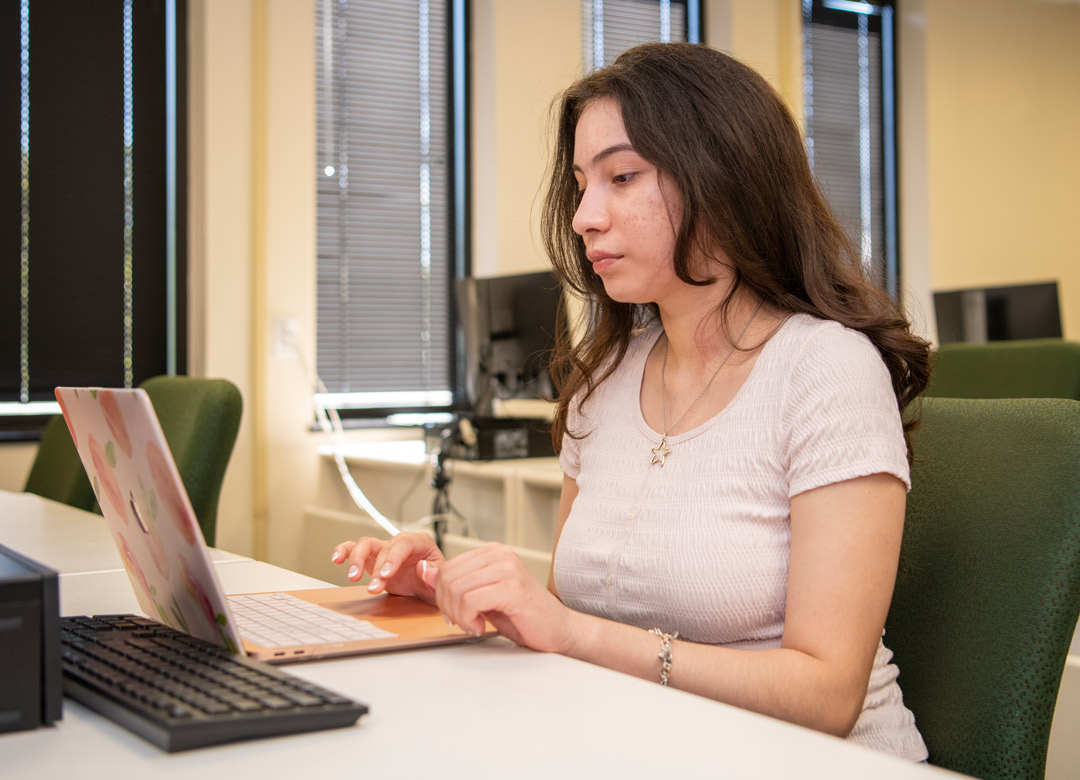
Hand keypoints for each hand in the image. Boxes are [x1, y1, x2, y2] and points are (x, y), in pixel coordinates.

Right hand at [331, 532, 444, 604]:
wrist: (429, 591)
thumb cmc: (436, 583)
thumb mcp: (441, 582)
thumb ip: (435, 573)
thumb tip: (422, 567)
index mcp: (421, 543)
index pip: (404, 544)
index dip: (393, 558)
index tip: (386, 574)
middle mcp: (401, 542)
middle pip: (384, 547)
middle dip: (377, 569)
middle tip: (374, 588)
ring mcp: (385, 549)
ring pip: (366, 544)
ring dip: (357, 560)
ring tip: (352, 578)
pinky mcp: (372, 558)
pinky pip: (355, 549)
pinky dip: (344, 551)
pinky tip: (336, 559)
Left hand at [429, 543, 576, 652]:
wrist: (558, 630)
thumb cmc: (523, 616)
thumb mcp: (483, 597)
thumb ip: (457, 584)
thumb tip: (426, 571)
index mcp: (493, 552)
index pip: (446, 567)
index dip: (441, 596)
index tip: (454, 613)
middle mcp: (500, 555)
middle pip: (447, 577)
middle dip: (447, 606)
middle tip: (462, 622)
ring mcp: (508, 569)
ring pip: (456, 589)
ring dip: (458, 615)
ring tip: (473, 624)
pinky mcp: (512, 588)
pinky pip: (470, 601)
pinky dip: (468, 619)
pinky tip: (481, 626)